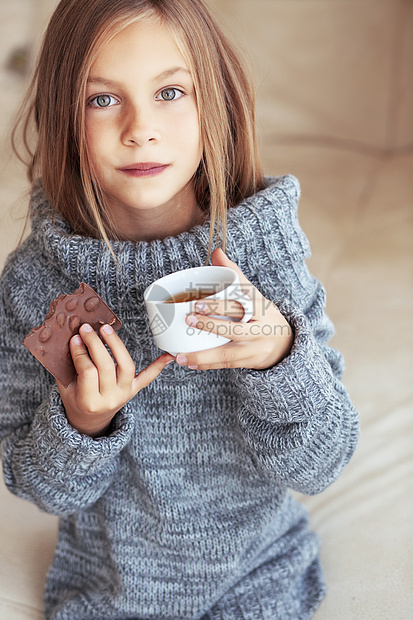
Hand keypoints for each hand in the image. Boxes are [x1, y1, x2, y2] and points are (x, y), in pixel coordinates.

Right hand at [57, 323, 173, 437]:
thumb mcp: (65, 388)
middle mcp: (110, 399)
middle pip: (106, 366)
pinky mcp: (134, 390)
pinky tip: (169, 355)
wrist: (90, 420)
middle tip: (86, 329)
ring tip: (106, 330)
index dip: (80, 353)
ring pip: (127, 366)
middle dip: (95, 344)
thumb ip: (66, 366)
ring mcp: (125, 394)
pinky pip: (148, 377)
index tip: (74, 338)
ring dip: (117, 345)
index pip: (87, 371)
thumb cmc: (75, 399)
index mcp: (89, 401)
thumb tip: (68, 336)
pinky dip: (158, 366)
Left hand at [175, 248, 292, 370]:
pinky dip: (207, 364)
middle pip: (234, 329)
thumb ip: (235, 275)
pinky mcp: (250, 362)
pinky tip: (190, 363)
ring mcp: (256, 348)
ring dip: (203, 356)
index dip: (220, 304)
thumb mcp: (254, 295)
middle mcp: (261, 328)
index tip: (197, 303)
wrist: (285, 344)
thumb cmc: (263, 314)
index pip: (241, 304)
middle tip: (188, 321)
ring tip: (180, 355)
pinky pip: (226, 365)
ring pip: (228, 354)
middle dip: (210, 326)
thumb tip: (216, 252)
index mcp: (261, 307)